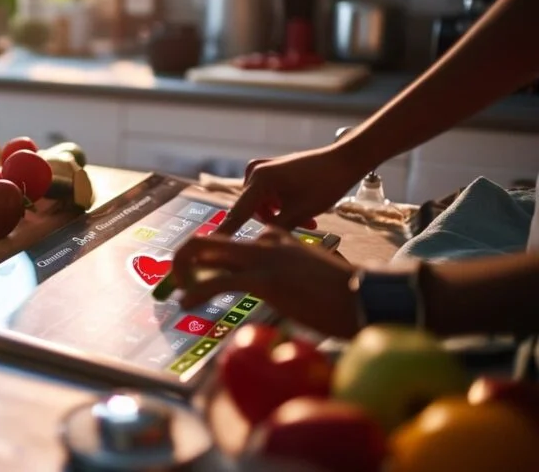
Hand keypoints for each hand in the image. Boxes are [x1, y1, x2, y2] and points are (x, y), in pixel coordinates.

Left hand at [172, 227, 361, 337]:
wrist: (365, 299)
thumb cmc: (342, 293)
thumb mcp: (306, 273)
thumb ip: (285, 272)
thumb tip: (275, 287)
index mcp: (274, 237)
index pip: (228, 244)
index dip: (206, 262)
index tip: (195, 278)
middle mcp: (265, 241)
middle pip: (208, 241)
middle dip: (183, 258)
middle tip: (174, 279)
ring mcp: (264, 258)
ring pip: (207, 255)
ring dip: (184, 273)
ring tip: (177, 293)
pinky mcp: (266, 280)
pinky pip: (219, 282)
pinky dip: (198, 291)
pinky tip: (186, 302)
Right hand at [217, 144, 369, 235]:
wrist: (344, 160)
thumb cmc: (325, 184)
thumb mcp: (301, 212)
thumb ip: (276, 229)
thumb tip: (258, 246)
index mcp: (259, 180)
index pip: (238, 213)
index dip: (225, 232)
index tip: (210, 246)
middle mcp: (254, 172)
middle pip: (253, 210)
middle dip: (275, 221)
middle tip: (304, 226)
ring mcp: (261, 169)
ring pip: (263, 205)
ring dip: (282, 215)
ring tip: (309, 221)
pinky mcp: (270, 171)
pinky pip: (268, 196)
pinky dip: (283, 206)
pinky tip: (304, 211)